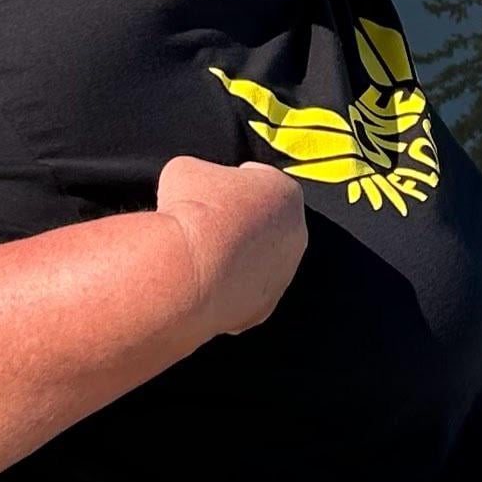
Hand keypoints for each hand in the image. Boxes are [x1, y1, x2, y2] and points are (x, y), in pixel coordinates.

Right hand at [154, 156, 306, 337]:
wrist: (186, 272)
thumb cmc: (191, 210)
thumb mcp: (186, 170)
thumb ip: (202, 176)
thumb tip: (193, 189)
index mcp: (286, 192)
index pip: (261, 180)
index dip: (232, 183)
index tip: (211, 191)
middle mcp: (296, 235)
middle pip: (264, 223)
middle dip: (239, 223)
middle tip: (204, 224)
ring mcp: (282, 277)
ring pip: (256, 263)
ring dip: (234, 259)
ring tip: (199, 257)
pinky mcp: (262, 311)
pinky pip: (243, 295)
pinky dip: (225, 291)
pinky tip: (200, 284)